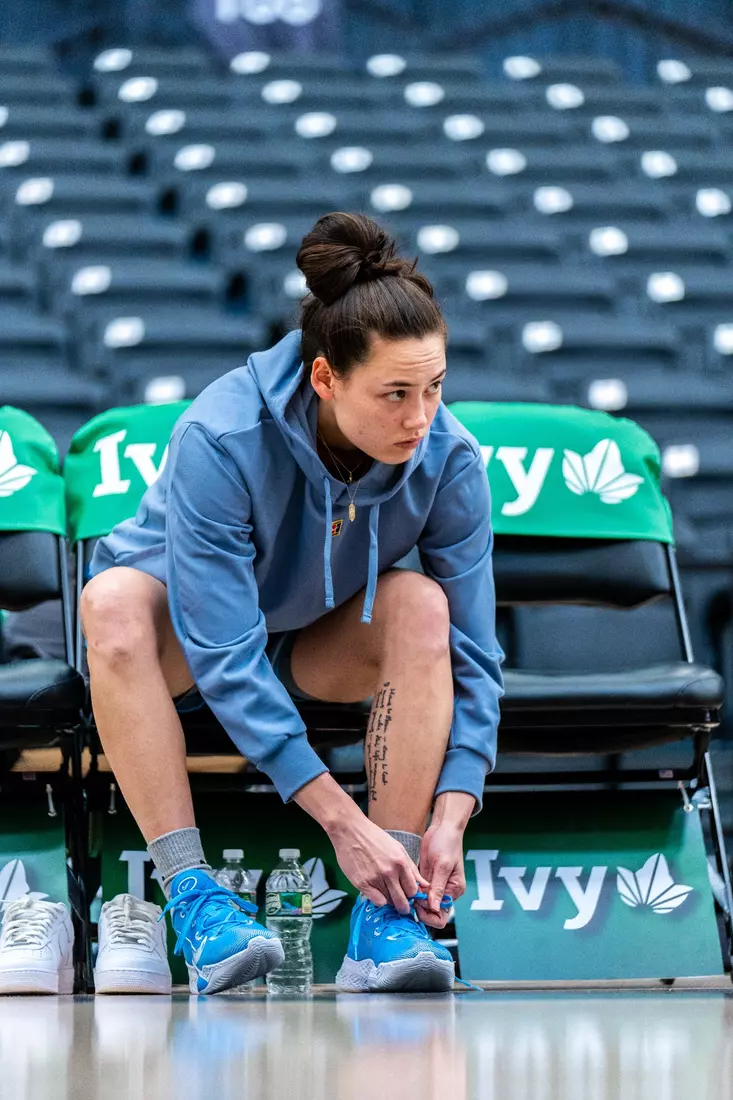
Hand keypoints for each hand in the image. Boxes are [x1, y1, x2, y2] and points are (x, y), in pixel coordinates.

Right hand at [329, 813, 429, 914]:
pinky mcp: (362, 883)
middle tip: (400, 903)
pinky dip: (377, 899)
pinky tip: (375, 891)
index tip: (407, 894)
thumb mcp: (398, 848)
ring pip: (389, 902)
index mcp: (401, 862)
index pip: (413, 890)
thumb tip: (425, 885)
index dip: (411, 895)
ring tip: (384, 890)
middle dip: (403, 906)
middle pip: (402, 901)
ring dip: (389, 899)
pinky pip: (376, 901)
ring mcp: (375, 878)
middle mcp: (389, 872)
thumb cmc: (375, 838)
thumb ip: (411, 868)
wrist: (350, 831)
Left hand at [414, 792, 473, 928]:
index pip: (441, 916)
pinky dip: (411, 890)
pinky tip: (405, 883)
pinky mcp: (426, 879)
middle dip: (419, 908)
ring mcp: (434, 886)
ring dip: (413, 899)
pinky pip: (417, 891)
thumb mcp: (443, 865)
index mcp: (453, 891)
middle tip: (410, 896)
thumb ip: (438, 887)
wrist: (442, 828)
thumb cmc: (447, 843)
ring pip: (422, 903)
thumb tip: (433, 908)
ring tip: (406, 888)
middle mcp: (445, 892)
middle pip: (430, 912)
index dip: (428, 914)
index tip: (419, 902)